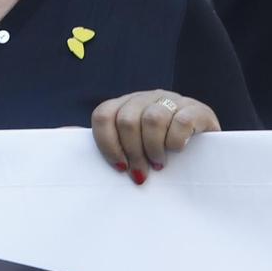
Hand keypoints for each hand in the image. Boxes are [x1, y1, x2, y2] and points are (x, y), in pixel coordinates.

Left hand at [91, 90, 221, 183]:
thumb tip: (65, 142)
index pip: (103, 115)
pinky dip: (176, 141)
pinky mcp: (197, 109)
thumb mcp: (133, 149)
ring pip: (153, 119)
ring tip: (159, 164)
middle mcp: (147, 98)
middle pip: (127, 120)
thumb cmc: (161, 156)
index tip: (119, 167)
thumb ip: (107, 145)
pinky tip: (178, 151)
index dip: (107, 144)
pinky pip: (181, 121)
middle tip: (142, 173)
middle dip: (132, 152)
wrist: (206, 155)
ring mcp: (172, 100)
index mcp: (126, 105)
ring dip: (153, 149)